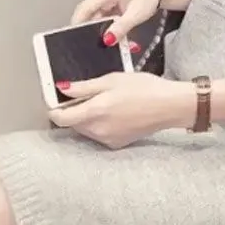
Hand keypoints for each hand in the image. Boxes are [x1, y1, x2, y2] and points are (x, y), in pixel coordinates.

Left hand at [49, 72, 194, 148]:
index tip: (56, 101)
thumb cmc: (144, 88)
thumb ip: (84, 87)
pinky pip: (99, 135)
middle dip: (74, 111)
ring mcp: (108, 139)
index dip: (55, 109)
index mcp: (94, 112)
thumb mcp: (111, 80)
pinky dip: (101, 125)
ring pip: (86, 129)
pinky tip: (116, 113)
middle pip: (73, 124)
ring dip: (87, 118)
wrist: (169, 106)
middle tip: (89, 95)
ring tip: (106, 102)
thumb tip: (63, 89)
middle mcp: (98, 130)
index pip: (60, 118)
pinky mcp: (117, 144)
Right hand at [70, 0, 161, 41]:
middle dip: (92, 30)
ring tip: (111, 42)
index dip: (77, 25)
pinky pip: (100, 15)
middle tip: (100, 45)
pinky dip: (106, 25)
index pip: (84, 9)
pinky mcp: (105, 1)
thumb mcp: (136, 14)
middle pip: (87, 14)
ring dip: (101, 29)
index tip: (77, 40)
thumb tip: (107, 40)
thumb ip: (121, 27)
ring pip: (94, 17)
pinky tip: (114, 34)